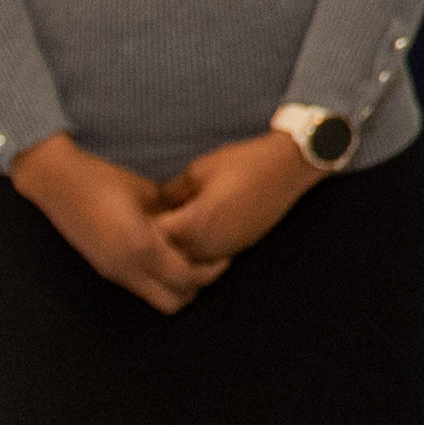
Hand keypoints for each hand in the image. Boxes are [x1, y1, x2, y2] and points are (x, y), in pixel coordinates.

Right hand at [15, 135, 220, 314]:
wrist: (58, 182)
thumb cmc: (105, 179)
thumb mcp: (147, 194)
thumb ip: (171, 217)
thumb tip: (193, 227)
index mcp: (142, 246)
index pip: (187, 279)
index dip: (210, 271)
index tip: (222, 255)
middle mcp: (127, 267)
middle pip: (174, 302)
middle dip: (194, 287)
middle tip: (206, 263)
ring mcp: (113, 272)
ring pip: (155, 298)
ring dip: (173, 286)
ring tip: (184, 259)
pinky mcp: (104, 270)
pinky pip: (139, 287)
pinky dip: (155, 280)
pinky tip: (161, 255)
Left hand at [152, 130, 327, 274]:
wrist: (287, 168)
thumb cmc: (242, 163)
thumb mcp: (198, 170)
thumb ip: (172, 192)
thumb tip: (154, 205)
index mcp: (196, 221)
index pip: (156, 237)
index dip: (143, 227)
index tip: (136, 215)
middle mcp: (210, 242)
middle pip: (170, 255)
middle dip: (158, 242)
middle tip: (151, 223)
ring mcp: (227, 248)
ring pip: (190, 261)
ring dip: (179, 248)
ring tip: (173, 227)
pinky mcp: (240, 247)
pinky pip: (210, 257)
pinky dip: (198, 248)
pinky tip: (197, 229)